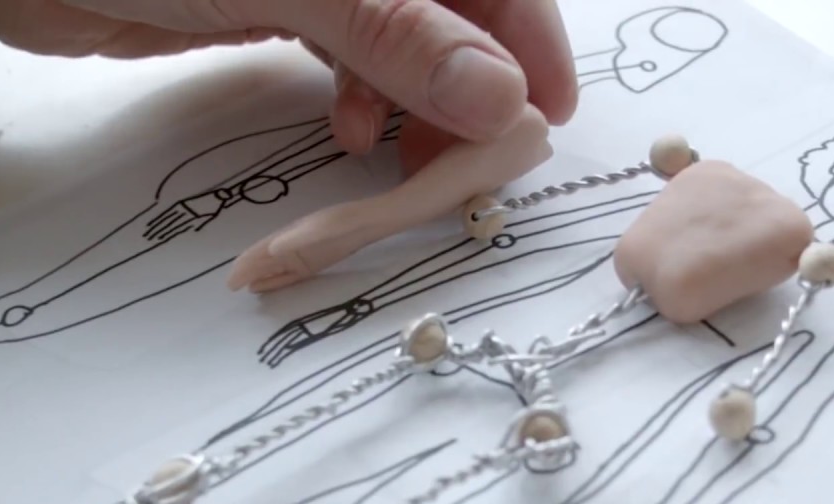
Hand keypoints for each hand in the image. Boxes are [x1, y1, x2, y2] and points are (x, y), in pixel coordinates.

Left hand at [0, 0, 578, 174]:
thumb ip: (396, 35)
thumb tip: (499, 94)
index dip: (529, 40)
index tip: (546, 114)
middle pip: (458, 12)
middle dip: (472, 87)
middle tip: (469, 157)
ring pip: (410, 41)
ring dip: (418, 105)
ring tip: (396, 155)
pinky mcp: (287, 6)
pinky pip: (358, 57)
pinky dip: (368, 100)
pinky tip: (348, 129)